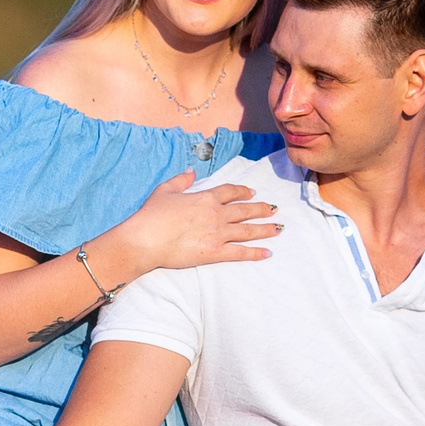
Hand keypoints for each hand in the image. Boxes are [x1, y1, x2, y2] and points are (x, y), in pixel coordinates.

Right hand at [116, 171, 280, 274]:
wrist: (146, 239)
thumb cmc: (151, 215)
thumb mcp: (164, 191)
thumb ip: (181, 180)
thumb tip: (193, 172)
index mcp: (205, 197)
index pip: (230, 192)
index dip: (243, 191)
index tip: (252, 193)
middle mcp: (216, 214)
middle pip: (245, 210)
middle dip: (261, 209)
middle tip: (273, 210)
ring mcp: (217, 234)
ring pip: (248, 230)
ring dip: (265, 229)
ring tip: (278, 229)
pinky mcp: (214, 253)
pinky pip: (240, 252)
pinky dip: (255, 253)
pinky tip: (267, 253)